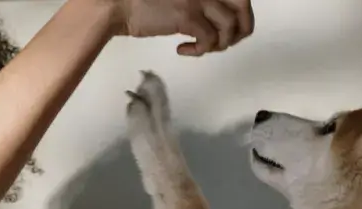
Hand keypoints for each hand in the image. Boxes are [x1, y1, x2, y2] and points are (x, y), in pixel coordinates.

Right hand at [105, 0, 254, 55]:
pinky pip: (209, 40)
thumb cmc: (142, 3)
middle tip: (226, 42)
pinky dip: (199, 51)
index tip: (227, 28)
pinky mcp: (188, 16)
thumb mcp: (180, 0)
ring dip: (219, 44)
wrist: (118, 4)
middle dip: (241, 29)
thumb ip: (198, 4)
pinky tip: (182, 50)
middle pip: (243, 6)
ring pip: (230, 26)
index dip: (239, 14)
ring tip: (203, 48)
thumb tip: (216, 21)